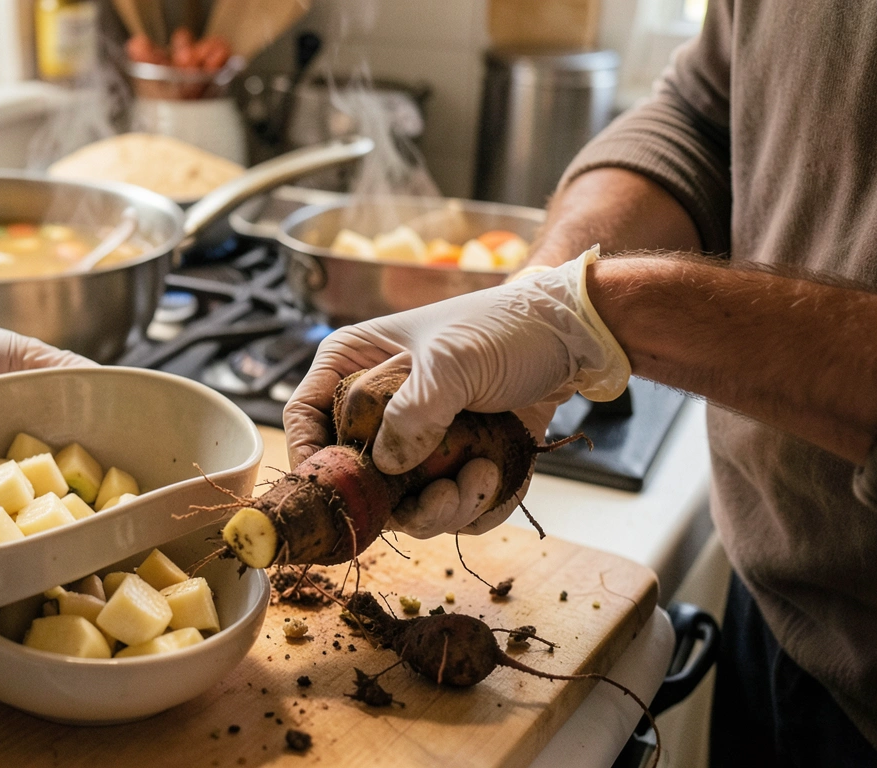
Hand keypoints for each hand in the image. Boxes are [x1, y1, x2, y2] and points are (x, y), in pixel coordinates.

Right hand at [283, 247, 628, 536]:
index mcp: (354, 364)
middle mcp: (376, 409)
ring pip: (402, 505)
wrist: (572, 338)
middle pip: (353, 476)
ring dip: (442, 508)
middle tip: (442, 494)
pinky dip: (471, 508)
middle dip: (394, 501)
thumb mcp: (453, 360)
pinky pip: (446, 510)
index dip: (309, 459)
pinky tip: (497, 473)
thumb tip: (386, 466)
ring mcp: (415, 442)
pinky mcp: (451, 466)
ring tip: (482, 475)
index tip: (336, 493)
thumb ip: (413, 411)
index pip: (304, 416)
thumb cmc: (505, 328)